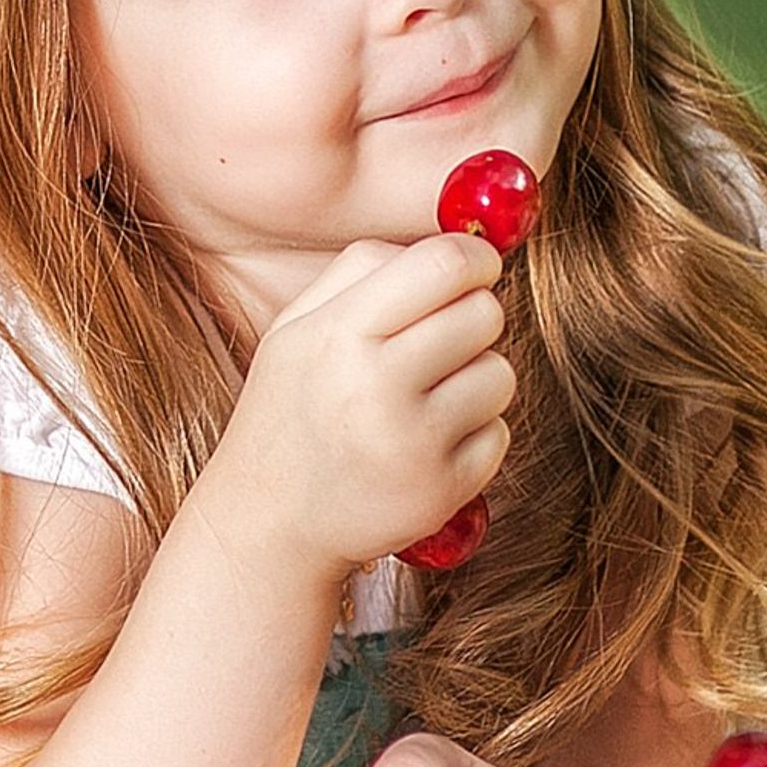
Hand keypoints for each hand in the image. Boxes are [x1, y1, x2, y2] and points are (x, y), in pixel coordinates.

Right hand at [203, 235, 512, 581]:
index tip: (475, 269)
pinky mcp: (442, 490)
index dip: (474, 258)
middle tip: (442, 340)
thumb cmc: (291, 410)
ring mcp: (412, 444)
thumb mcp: (297, 328)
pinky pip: (498, 433)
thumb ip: (365, 269)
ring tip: (426, 398)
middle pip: (483, 314)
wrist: (267, 526)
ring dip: (475, 379)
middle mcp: (376, 386)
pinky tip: (426, 445)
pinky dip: (474, 435)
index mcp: (338, 333)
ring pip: (499, 374)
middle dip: (474, 317)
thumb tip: (455, 240)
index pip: (443, 264)